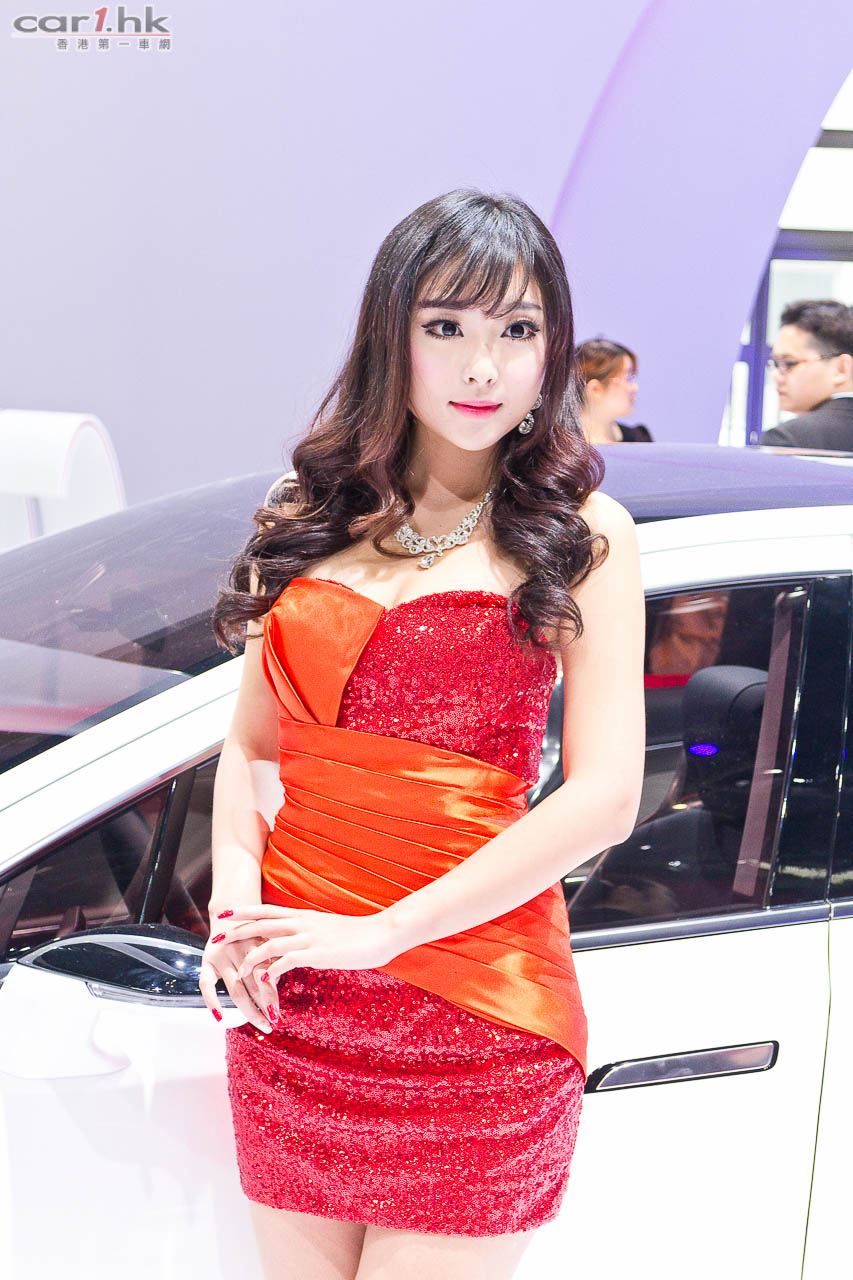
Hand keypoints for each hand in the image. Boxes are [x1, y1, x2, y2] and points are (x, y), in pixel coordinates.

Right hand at [198, 925, 278, 1033]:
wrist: (231, 910)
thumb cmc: (255, 931)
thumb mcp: (268, 940)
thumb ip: (273, 961)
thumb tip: (275, 989)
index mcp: (258, 943)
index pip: (266, 974)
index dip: (272, 996)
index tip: (278, 1016)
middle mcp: (240, 949)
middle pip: (253, 983)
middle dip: (264, 1005)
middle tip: (272, 1024)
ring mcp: (222, 955)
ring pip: (236, 987)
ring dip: (249, 1009)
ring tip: (260, 1023)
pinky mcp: (207, 960)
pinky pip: (206, 984)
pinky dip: (211, 1000)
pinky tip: (220, 1017)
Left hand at [216, 904, 399, 1016]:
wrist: (380, 933)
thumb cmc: (357, 934)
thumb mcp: (327, 929)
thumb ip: (309, 933)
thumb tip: (295, 941)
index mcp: (303, 916)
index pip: (268, 910)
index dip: (245, 911)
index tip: (226, 912)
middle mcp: (302, 923)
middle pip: (262, 924)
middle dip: (238, 931)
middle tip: (217, 936)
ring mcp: (309, 937)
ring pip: (270, 943)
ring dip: (251, 958)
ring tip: (239, 971)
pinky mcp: (317, 953)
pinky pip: (287, 961)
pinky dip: (272, 971)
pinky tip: (264, 982)